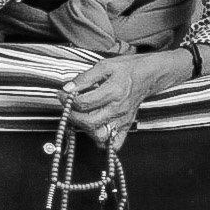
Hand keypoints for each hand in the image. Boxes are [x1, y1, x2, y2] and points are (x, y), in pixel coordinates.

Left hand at [61, 50, 188, 150]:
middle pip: (89, 122)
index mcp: (114, 92)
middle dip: (72, 115)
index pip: (84, 103)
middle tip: (67, 106)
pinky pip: (114, 143)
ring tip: (80, 116)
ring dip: (85, 128)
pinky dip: (102, 141)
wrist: (148, 75)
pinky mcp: (126, 126)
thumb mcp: (104, 66)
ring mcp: (123, 120)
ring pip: (99, 135)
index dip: (67, 100)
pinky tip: (94, 129)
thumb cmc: (127, 69)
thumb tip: (68, 88)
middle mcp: (119, 109)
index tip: (62, 94)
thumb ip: (84, 78)